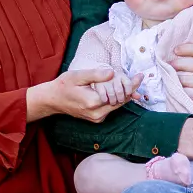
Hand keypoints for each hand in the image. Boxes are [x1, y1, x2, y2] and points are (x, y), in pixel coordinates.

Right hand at [27, 68, 142, 122]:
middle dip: (131, 89)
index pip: (118, 93)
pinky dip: (116, 99)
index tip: (140, 76)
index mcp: (93, 102)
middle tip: (140, 78)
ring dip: (124, 94)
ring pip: (116, 105)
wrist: (53, 100)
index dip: (130, 84)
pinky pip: (111, 108)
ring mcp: (97, 118)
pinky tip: (120, 90)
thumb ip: (96, 75)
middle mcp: (97, 113)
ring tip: (133, 82)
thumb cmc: (63, 85)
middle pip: (120, 101)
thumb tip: (113, 73)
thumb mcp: (78, 76)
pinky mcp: (96, 119)